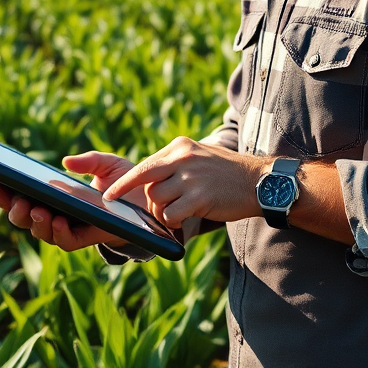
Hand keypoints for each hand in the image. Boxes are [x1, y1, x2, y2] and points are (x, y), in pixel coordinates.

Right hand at [0, 151, 145, 251]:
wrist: (150, 203)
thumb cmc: (124, 182)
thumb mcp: (107, 164)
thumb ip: (88, 161)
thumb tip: (66, 163)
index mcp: (49, 194)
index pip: (15, 192)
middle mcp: (52, 212)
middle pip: (19, 214)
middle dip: (8, 204)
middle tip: (9, 194)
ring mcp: (66, 227)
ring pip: (38, 230)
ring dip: (31, 219)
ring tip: (33, 207)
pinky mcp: (83, 238)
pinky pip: (64, 240)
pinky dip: (56, 231)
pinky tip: (55, 219)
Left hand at [103, 137, 269, 228]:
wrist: (258, 181)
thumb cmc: (225, 173)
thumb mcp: (198, 156)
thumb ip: (173, 164)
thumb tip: (146, 180)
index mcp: (179, 147)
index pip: (143, 166)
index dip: (124, 183)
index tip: (108, 195)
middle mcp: (183, 158)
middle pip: (145, 183)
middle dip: (142, 200)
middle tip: (153, 209)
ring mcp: (191, 177)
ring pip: (156, 201)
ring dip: (163, 212)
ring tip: (181, 210)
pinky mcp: (200, 197)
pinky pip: (171, 215)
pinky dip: (174, 221)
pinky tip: (186, 217)